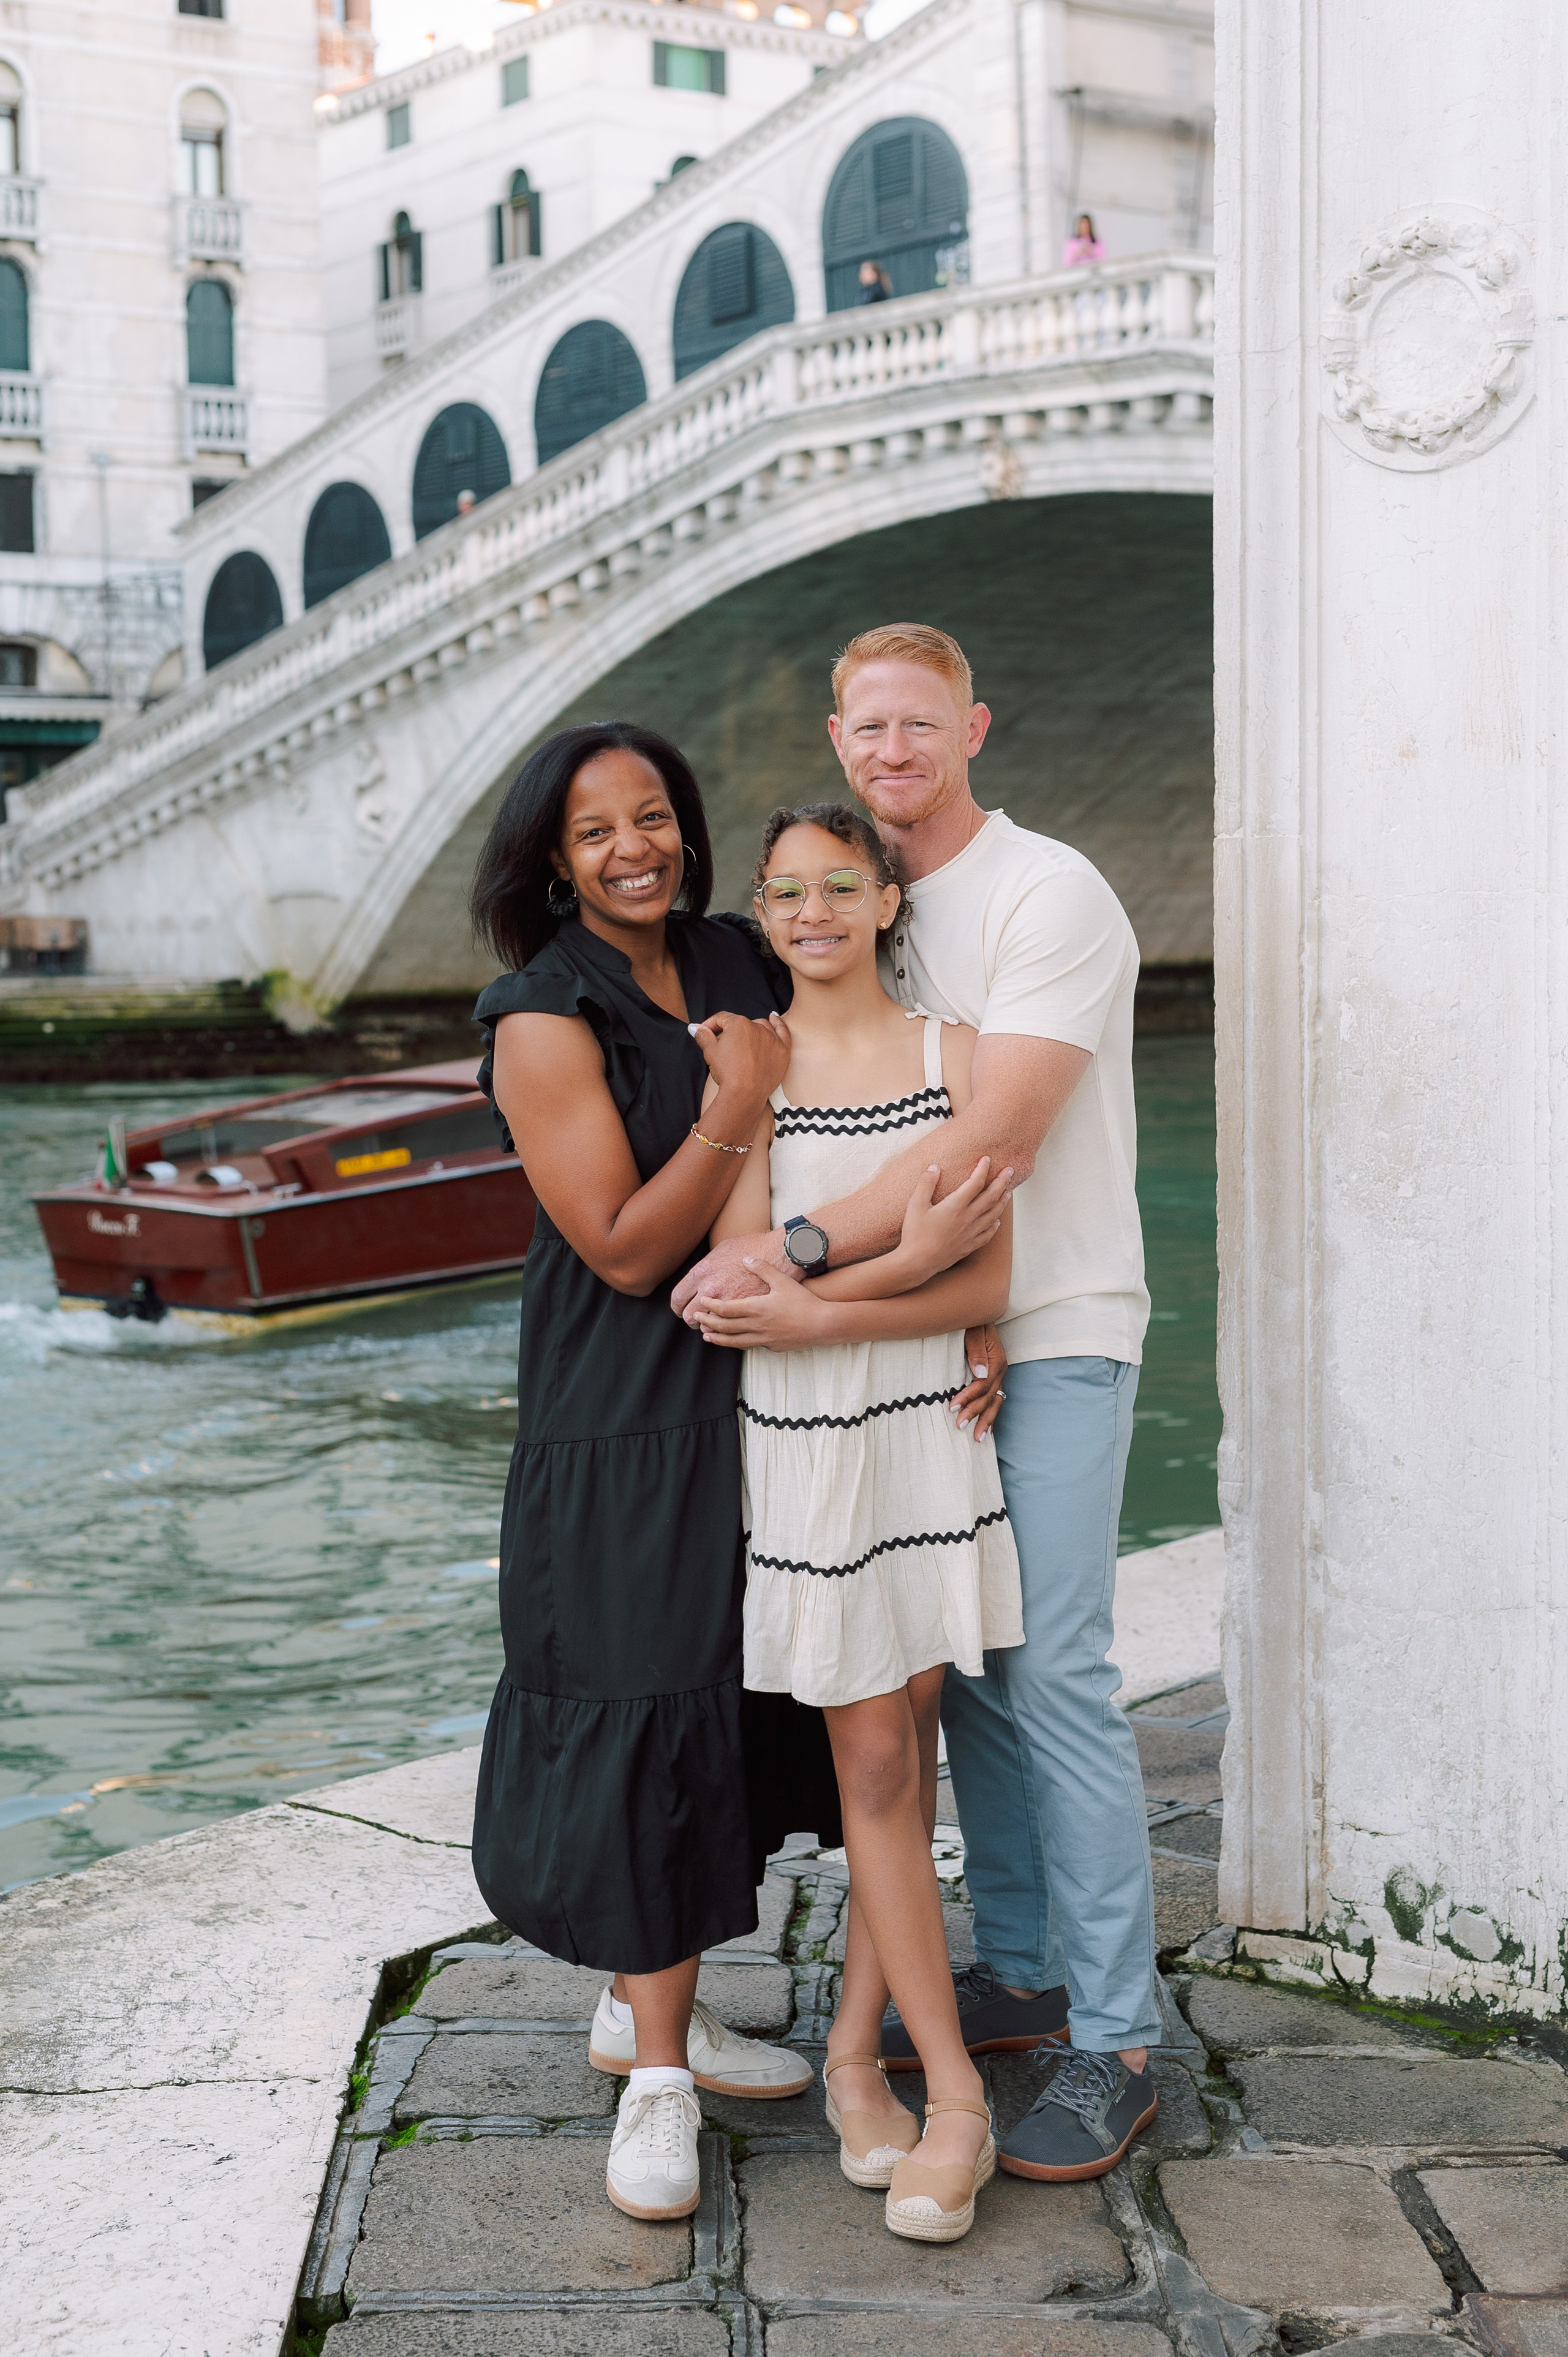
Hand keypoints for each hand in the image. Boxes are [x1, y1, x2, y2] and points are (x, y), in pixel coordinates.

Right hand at [689, 1009, 789, 1102]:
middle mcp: (756, 1026)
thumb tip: (695, 1027)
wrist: (745, 1094)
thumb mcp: (710, 1052)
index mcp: (737, 1023)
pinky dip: (777, 1023)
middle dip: (730, 1032)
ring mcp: (771, 1038)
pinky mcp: (782, 1049)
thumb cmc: (727, 1073)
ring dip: (751, 1030)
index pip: (722, 1019)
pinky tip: (773, 1017)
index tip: (706, 1033)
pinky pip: (782, 1031)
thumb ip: (703, 1035)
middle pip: (740, 1024)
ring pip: (760, 1026)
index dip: (711, 1025)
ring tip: (744, 1040)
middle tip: (723, 1047)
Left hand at [693, 1259, 829, 1350]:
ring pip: (734, 1341)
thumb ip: (763, 1269)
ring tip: (707, 1336)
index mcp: (756, 1308)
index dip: (711, 1307)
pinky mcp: (772, 1346)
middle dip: (708, 1322)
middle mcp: (756, 1326)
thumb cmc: (804, 1301)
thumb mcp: (783, 1280)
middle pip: (725, 1326)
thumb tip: (747, 1259)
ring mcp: (764, 1339)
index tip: (701, 1303)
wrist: (822, 1324)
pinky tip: (734, 1341)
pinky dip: (738, 1343)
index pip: (725, 1309)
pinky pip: (750, 1346)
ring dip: (719, 1338)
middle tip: (696, 1319)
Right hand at [897, 1158, 1013, 1284]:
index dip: (983, 1169)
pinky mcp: (968, 1246)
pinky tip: (997, 1221)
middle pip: (991, 1197)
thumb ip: (926, 1184)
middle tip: (1010, 1171)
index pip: (975, 1182)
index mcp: (956, 1206)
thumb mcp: (915, 1205)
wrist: (917, 1263)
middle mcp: (968, 1218)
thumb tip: (934, 1167)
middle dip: (1002, 1182)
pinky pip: (987, 1234)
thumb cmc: (914, 1233)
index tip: (986, 1159)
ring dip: (1002, 1201)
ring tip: (1009, 1192)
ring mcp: (970, 1233)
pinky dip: (994, 1225)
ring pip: (993, 1214)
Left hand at [952, 1322, 1006, 1440]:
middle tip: (959, 1426)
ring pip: (995, 1402)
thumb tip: (980, 1372)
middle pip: (989, 1396)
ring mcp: (999, 1375)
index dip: (968, 1396)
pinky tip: (986, 1431)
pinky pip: (996, 1401)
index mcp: (997, 1358)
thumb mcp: (972, 1329)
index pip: (983, 1383)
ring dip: (985, 1420)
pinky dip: (991, 1416)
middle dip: (974, 1412)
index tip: (952, 1407)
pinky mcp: (993, 1379)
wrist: (976, 1312)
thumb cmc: (971, 1320)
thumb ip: (976, 1348)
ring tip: (976, 1438)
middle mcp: (1000, 1369)